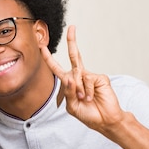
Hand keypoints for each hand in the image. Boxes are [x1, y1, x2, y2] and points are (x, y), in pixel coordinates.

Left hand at [41, 25, 148, 148]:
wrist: (105, 120)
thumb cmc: (88, 114)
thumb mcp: (72, 107)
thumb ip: (69, 93)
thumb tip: (71, 78)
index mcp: (70, 84)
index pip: (57, 68)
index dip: (49, 58)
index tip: (42, 47)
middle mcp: (79, 77)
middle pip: (74, 56)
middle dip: (72, 41)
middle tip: (72, 27)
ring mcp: (90, 76)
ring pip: (78, 75)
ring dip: (79, 90)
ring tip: (85, 100)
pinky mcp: (99, 78)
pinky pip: (87, 80)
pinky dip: (87, 90)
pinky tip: (92, 97)